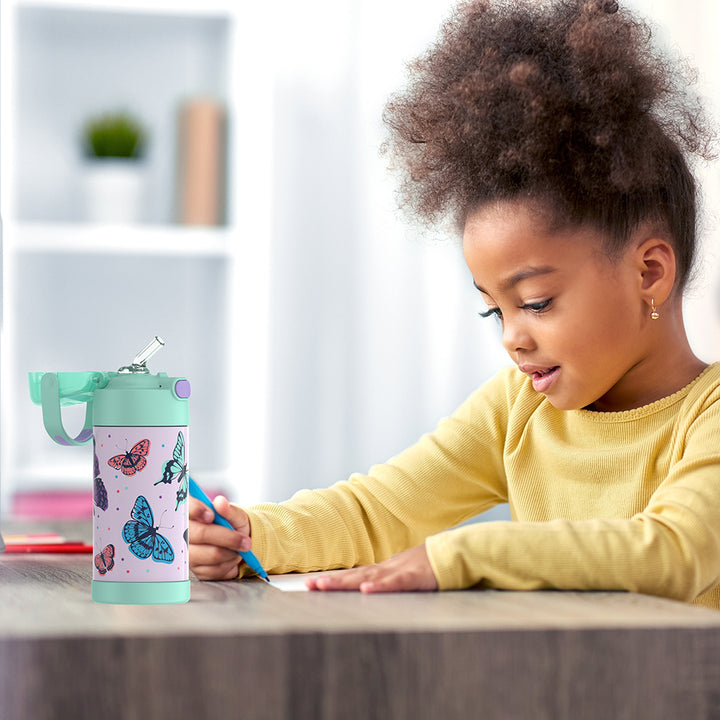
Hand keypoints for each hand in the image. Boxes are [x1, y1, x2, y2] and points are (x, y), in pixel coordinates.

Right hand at [188, 495, 251, 580]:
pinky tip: (232, 558)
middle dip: (228, 537)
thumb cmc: (233, 525)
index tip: (211, 515)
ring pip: (212, 554)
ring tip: (239, 548)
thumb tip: (220, 502)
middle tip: (245, 540)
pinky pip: (216, 570)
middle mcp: (184, 533)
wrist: (238, 544)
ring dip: (232, 552)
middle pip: (201, 534)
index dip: (196, 511)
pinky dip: (230, 564)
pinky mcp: (196, 571)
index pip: (185, 507)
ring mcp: (188, 554)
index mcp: (191, 513)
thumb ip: (228, 510)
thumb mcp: (235, 515)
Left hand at [305, 543, 437, 593]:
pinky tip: (365, 591)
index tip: (313, 584)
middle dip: (331, 582)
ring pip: (367, 578)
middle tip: (308, 586)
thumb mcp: (402, 574)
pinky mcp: (413, 578)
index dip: (333, 579)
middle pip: (354, 576)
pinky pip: (394, 584)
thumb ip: (386, 580)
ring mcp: (398, 572)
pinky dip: (380, 587)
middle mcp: (385, 569)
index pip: (353, 575)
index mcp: (383, 570)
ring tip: (324, 586)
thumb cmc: (427, 566)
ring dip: (345, 583)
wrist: (450, 553)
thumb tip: (368, 587)